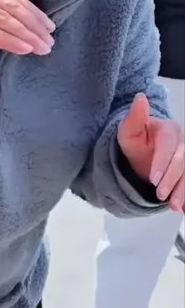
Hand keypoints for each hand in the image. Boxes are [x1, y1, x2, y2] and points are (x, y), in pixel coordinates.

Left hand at [117, 93, 184, 211]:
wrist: (143, 154)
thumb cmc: (135, 142)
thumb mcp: (128, 132)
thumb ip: (134, 118)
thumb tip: (140, 98)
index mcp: (168, 129)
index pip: (168, 145)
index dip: (162, 162)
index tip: (153, 179)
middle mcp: (182, 142)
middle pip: (182, 161)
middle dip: (172, 179)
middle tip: (160, 195)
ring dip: (183, 190)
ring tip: (174, 206)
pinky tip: (183, 209)